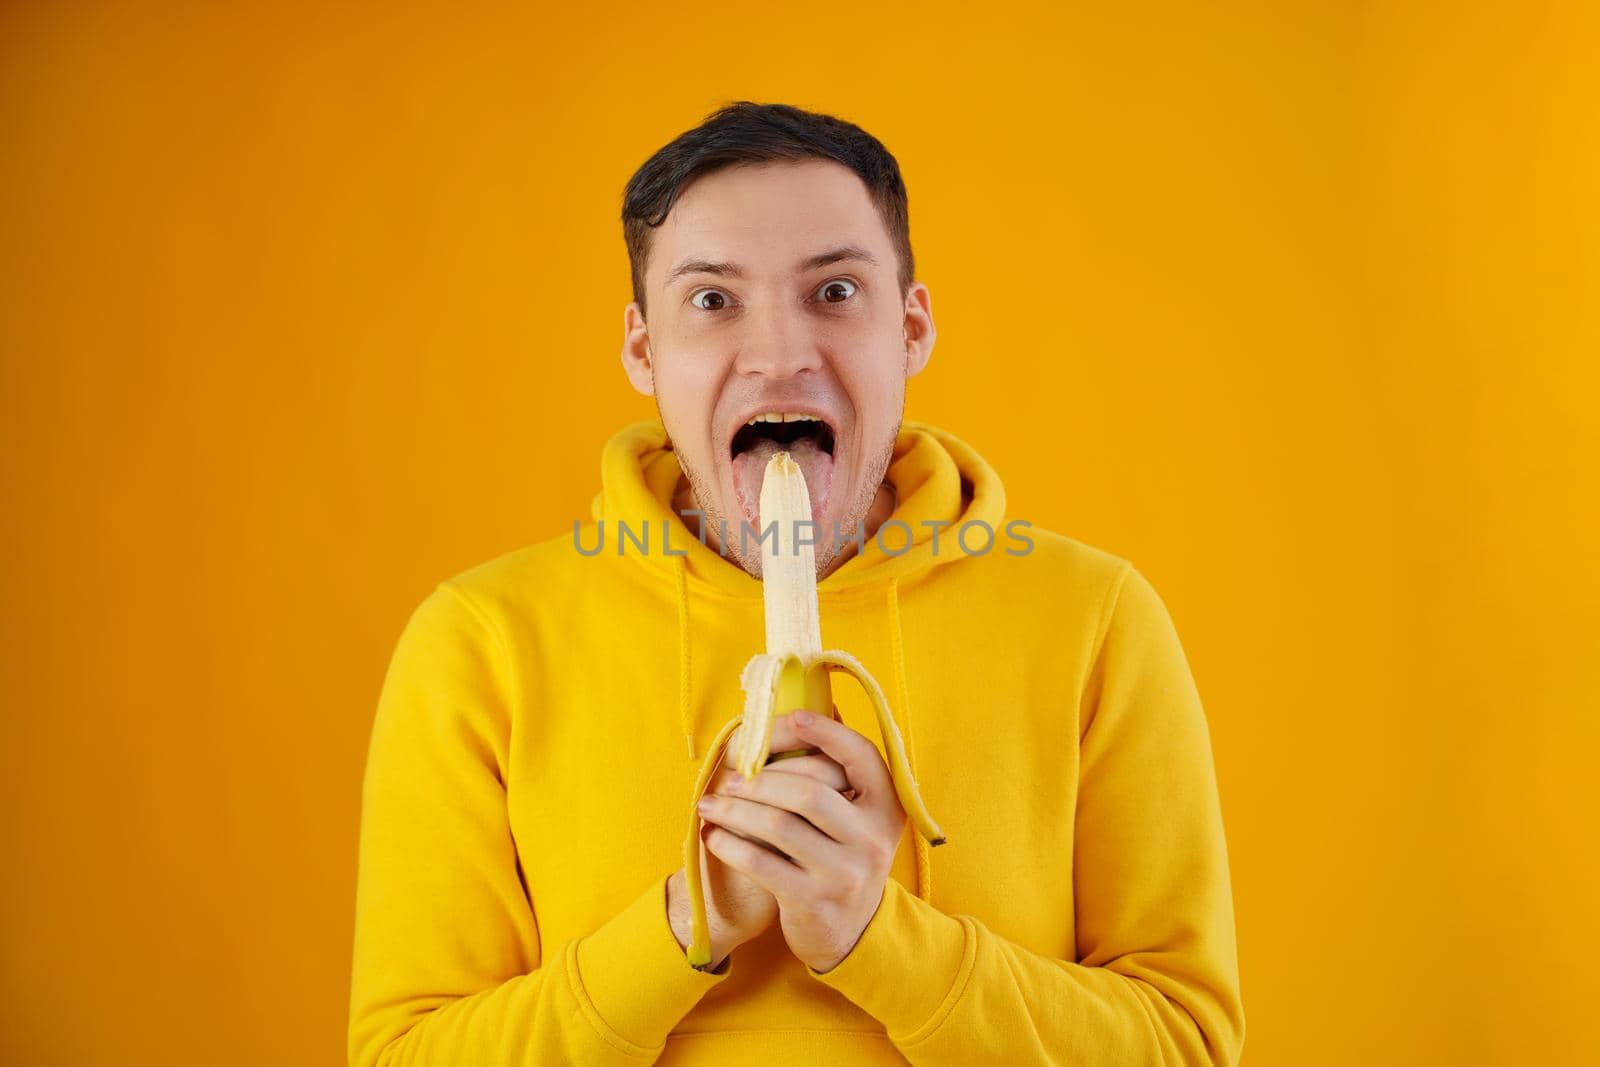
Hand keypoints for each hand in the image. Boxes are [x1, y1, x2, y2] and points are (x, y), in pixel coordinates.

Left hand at [698, 710, 905, 972]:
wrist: (849, 933)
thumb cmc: (839, 856)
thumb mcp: (855, 818)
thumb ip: (835, 774)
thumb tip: (801, 710)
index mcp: (886, 806)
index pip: (859, 755)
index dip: (825, 731)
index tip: (789, 719)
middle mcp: (872, 838)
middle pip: (808, 791)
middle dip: (759, 779)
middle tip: (727, 776)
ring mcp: (845, 873)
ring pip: (779, 825)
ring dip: (735, 809)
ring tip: (710, 802)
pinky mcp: (813, 901)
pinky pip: (761, 863)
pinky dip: (730, 845)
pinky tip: (713, 836)